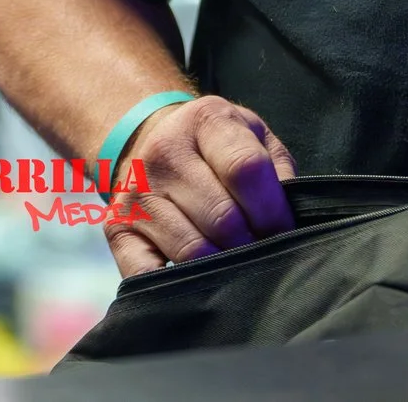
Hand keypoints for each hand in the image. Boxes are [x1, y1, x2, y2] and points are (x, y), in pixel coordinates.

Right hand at [102, 94, 296, 277]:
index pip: (245, 170)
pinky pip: (146, 272)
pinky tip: (198, 281)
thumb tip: (290, 217)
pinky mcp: (117, 226)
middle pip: (222, 217)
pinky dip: (176, 287)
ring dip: (223, 268)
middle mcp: (164, 152)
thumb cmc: (215, 147)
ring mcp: (137, 191)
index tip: (284, 232)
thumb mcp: (253, 136)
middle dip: (251, 245)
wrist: (150, 139)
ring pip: (192, 250)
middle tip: (263, 254)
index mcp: (206, 120)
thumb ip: (278, 169)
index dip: (273, 211)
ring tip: (236, 266)